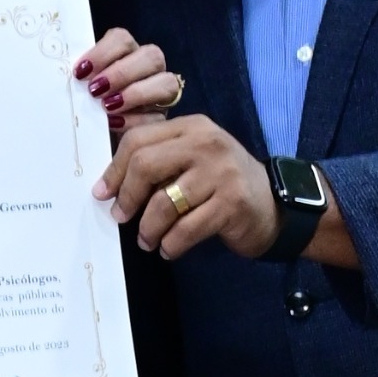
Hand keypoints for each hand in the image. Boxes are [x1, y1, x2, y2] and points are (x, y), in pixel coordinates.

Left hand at [75, 23, 184, 126]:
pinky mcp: (162, 119)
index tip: (80, 72)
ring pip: (167, 83)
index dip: (102, 53)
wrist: (91, 135)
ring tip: (108, 107)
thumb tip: (74, 75)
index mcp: (125, 52)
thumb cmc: (85, 105)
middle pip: (151, 56)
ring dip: (135, 94)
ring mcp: (160, 93)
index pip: (122, 39)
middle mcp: (148, 68)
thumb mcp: (80, 87)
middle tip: (95, 90)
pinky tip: (114, 124)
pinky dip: (135, 120)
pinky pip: (158, 117)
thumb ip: (81, 77)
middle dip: (122, 73)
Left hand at [98, 108, 284, 261]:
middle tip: (121, 217)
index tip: (103, 193)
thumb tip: (110, 180)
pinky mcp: (231, 204)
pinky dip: (170, 245)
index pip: (138, 140)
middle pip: (145, 164)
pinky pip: (185, 229)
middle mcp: (207, 143)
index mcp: (192, 127)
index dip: (114, 169)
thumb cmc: (223, 185)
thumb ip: (159, 158)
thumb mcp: (193, 159)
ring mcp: (221, 173)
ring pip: (163, 203)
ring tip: (147, 240)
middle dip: (127, 196)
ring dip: (148, 229)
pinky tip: (168, 249)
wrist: (274, 207)